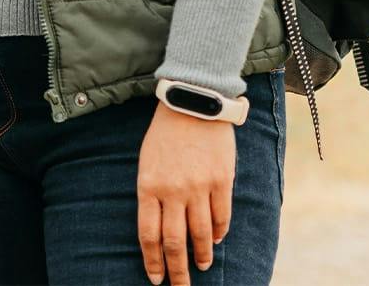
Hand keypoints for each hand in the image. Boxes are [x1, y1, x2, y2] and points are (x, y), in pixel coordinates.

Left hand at [136, 106, 234, 282]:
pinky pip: (221, 216)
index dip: (153, 261)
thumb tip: (160, 228)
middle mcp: (173, 191)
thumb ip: (151, 194)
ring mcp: (198, 186)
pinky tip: (215, 241)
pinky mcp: (221, 180)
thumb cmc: (165, 134)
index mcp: (149, 186)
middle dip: (177, 271)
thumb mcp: (147, 162)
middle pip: (175, 242)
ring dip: (201, 255)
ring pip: (200, 234)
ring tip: (203, 267)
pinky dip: (218, 233)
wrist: (192, 102)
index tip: (156, 279)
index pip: (149, 235)